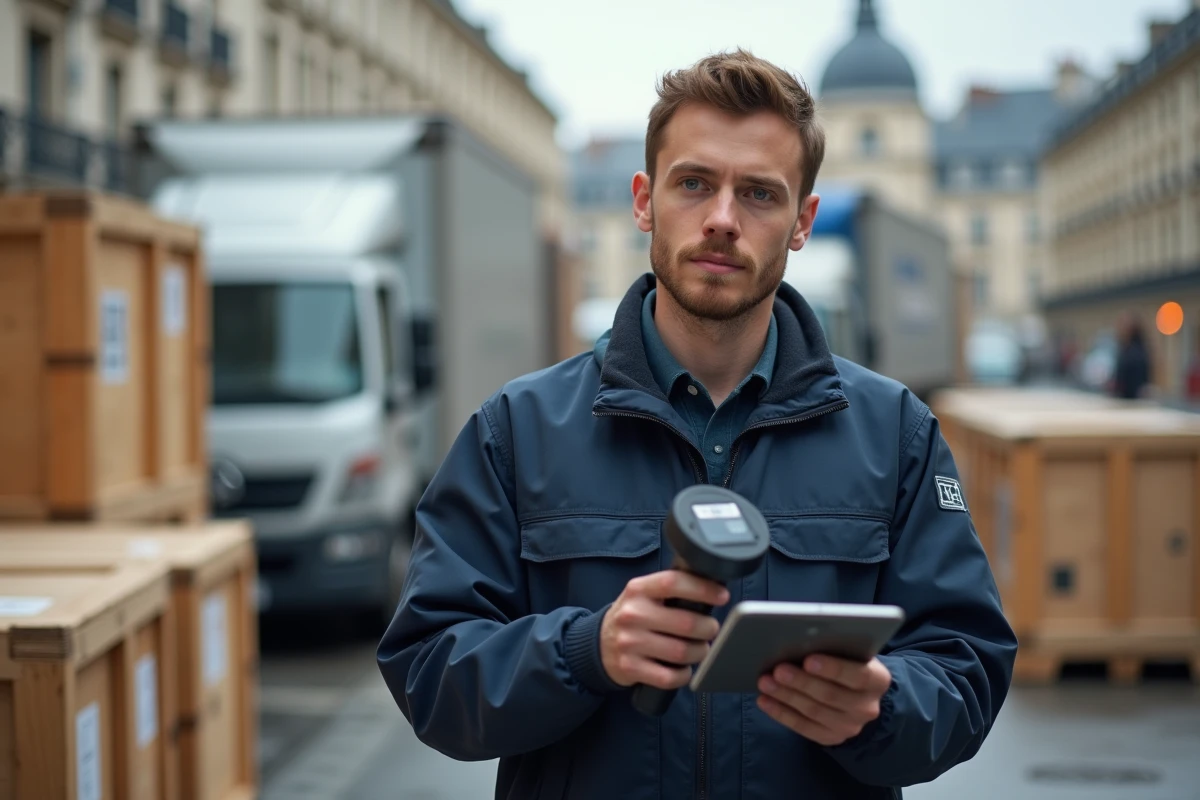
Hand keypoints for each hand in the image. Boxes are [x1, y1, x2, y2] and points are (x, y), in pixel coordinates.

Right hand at [600, 570, 728, 688]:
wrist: (598, 644)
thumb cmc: (633, 617)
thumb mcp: (643, 594)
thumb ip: (670, 589)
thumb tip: (712, 587)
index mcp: (638, 590)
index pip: (674, 582)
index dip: (703, 589)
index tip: (722, 596)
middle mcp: (632, 614)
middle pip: (686, 623)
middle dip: (709, 629)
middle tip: (711, 630)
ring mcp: (629, 642)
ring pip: (681, 652)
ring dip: (700, 653)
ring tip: (700, 649)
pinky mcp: (630, 668)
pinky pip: (669, 677)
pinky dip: (684, 675)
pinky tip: (684, 669)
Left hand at [756, 655, 891, 745]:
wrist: (860, 695)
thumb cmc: (848, 663)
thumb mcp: (851, 653)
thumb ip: (835, 648)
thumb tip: (800, 639)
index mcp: (877, 680)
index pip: (857, 676)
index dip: (832, 668)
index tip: (808, 660)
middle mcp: (867, 707)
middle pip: (831, 695)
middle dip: (801, 682)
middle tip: (777, 669)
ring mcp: (850, 726)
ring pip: (814, 711)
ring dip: (786, 696)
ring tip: (765, 681)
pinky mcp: (831, 738)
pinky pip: (803, 727)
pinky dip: (781, 713)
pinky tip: (764, 701)